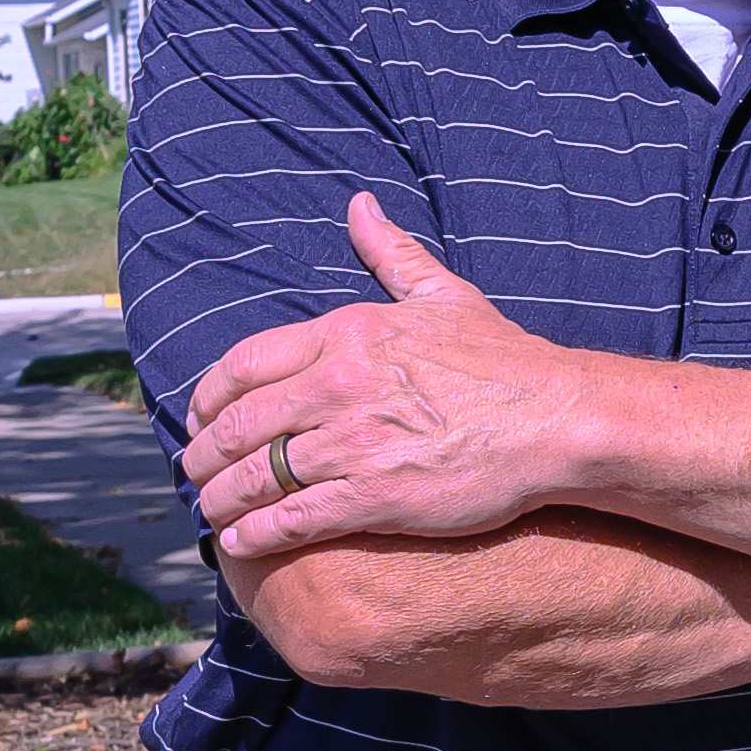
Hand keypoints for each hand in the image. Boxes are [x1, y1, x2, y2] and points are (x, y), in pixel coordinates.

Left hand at [187, 197, 587, 565]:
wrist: (557, 420)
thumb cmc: (505, 361)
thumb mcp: (443, 296)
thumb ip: (393, 254)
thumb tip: (360, 206)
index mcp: (345, 335)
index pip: (245, 364)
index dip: (209, 397)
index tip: (200, 418)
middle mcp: (337, 385)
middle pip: (240, 424)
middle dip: (204, 453)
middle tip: (193, 472)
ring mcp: (353, 443)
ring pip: (256, 475)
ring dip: (221, 498)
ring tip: (210, 512)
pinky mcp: (374, 496)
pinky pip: (292, 518)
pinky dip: (256, 534)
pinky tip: (239, 544)